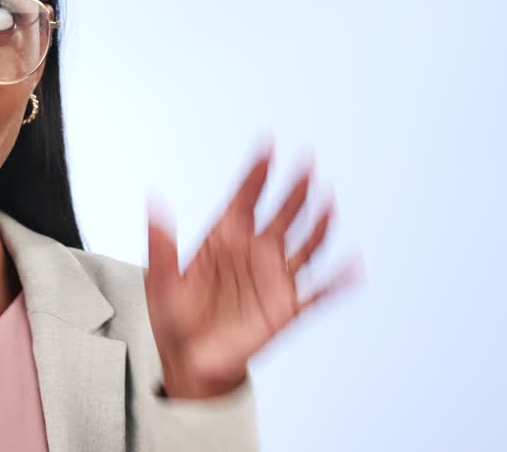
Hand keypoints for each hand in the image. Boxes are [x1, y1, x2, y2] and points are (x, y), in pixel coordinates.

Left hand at [144, 145, 360, 398]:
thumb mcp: (161, 280)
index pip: (243, 198)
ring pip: (304, 245)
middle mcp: (253, 252)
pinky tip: (352, 266)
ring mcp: (272, 278)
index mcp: (223, 239)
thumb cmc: (175, 317)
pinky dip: (337, 281)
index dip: (256, 174)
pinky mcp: (286, 307)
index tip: (267, 146)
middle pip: (280, 214)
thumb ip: (161, 244)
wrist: (190, 360)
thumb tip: (154, 203)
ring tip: (327, 202)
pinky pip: (318, 292)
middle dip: (294, 190)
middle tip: (307, 163)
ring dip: (318, 224)